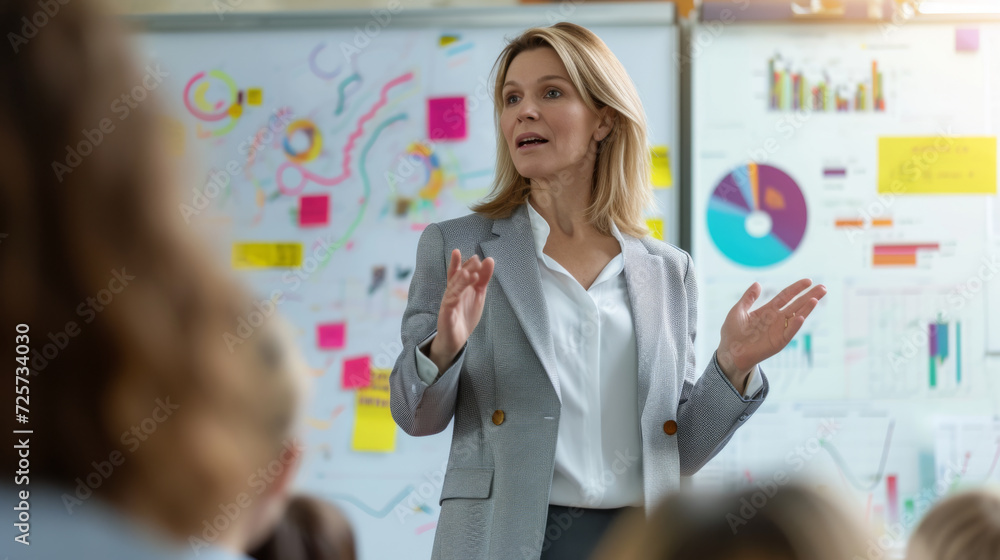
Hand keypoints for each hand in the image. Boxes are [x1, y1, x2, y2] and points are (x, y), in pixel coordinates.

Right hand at [430, 250, 493, 370]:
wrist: (456, 340)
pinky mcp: (446, 314)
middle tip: (475, 260)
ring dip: (460, 280)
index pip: (458, 273)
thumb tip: (489, 260)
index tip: (466, 253)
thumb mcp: (478, 295)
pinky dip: (456, 294)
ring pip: (453, 289)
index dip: (460, 263)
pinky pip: (450, 302)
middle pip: (456, 279)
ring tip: (468, 272)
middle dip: (464, 269)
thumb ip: (483, 279)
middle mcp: (451, 294)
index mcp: (458, 289)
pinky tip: (461, 290)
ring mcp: (447, 303)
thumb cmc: (465, 316)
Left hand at [716, 279, 826, 386]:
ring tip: (816, 298)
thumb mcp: (738, 310)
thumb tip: (758, 283)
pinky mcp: (778, 342)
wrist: (729, 352)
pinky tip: (801, 316)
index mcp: (767, 311)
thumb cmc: (732, 332)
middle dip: (809, 296)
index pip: (786, 296)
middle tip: (824, 287)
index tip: (808, 281)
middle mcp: (776, 319)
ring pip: (796, 316)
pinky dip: (795, 325)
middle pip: (796, 304)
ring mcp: (779, 330)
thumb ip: (748, 298)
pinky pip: (789, 332)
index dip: (796, 288)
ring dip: (807, 308)